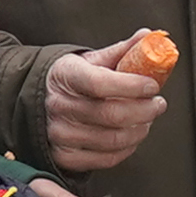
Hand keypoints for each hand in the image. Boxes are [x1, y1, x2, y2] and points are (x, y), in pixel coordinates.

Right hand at [40, 42, 166, 175]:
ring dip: (139, 131)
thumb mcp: (90, 60)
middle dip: (144, 111)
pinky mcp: (65, 156)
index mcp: (66, 76)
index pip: (100, 83)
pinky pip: (105, 159)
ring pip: (112, 140)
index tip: (152, 85)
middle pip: (111, 115)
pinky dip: (126, 149)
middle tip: (158, 104)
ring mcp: (60, 134)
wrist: (38, 101)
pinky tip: (132, 136)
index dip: (131, 86)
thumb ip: (121, 50)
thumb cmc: (70, 80)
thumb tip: (148, 36)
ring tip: (147, 119)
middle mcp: (59, 106)